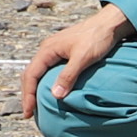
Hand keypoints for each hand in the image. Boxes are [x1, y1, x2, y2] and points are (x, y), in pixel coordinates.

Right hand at [17, 4, 131, 116]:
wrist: (109, 24)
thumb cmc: (97, 38)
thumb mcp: (83, 58)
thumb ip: (68, 75)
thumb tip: (55, 95)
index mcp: (48, 49)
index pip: (31, 75)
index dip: (28, 95)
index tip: (29, 112)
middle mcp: (47, 49)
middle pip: (30, 74)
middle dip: (27, 94)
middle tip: (29, 113)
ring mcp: (54, 50)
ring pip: (37, 71)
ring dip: (34, 88)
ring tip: (36, 105)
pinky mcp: (62, 52)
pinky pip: (46, 69)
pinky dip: (43, 82)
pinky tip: (49, 90)